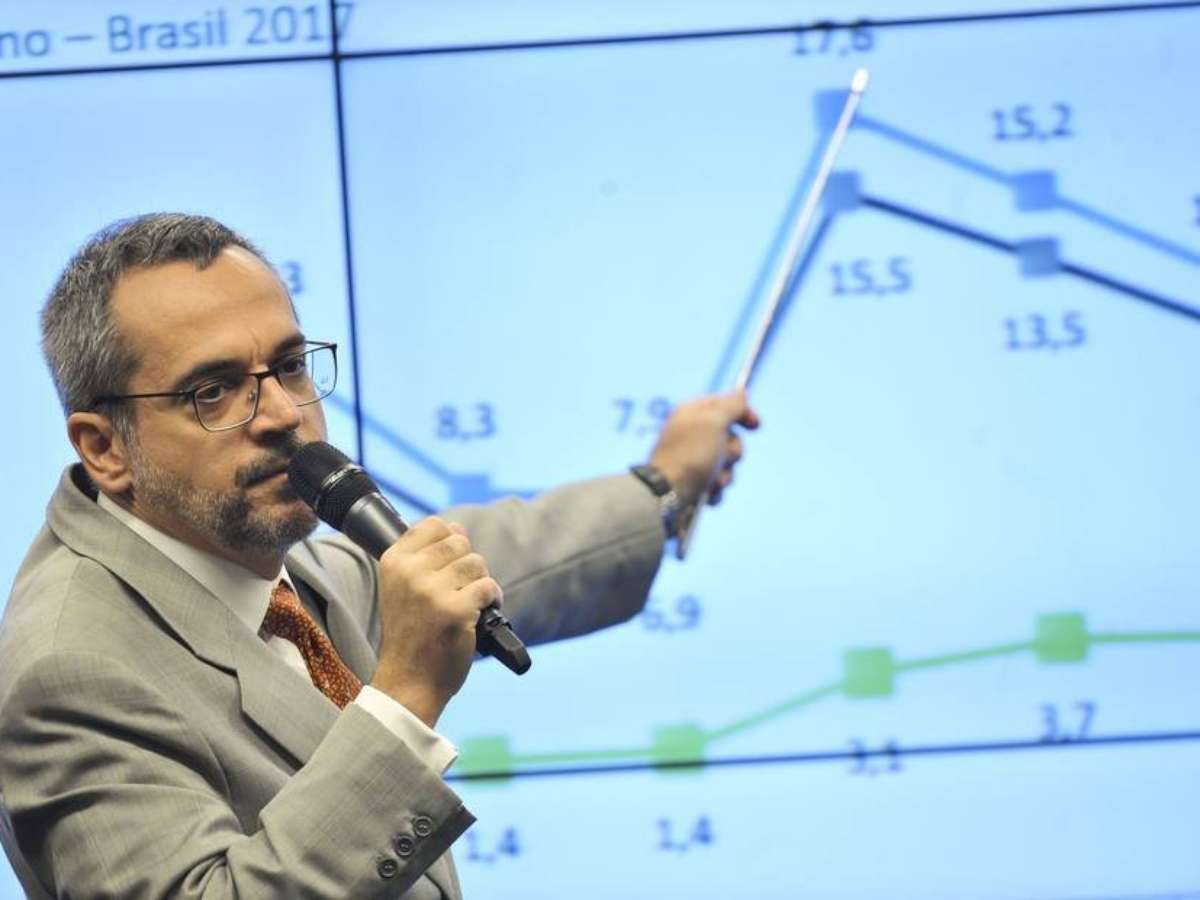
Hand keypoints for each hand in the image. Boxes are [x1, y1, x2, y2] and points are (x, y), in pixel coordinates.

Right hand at [369, 517, 500, 726]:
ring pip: (477, 563)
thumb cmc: (411, 635)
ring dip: (481, 583)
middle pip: (459, 542)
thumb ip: (425, 556)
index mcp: (393, 562)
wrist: (408, 681)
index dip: (449, 540)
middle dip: (467, 565)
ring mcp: (433, 591)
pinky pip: (489, 586)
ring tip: (470, 604)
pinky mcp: (457, 610)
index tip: (447, 565)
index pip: (433, 525)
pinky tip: (481, 614)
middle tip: (459, 590)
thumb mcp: (403, 589)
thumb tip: (456, 526)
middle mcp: (410, 572)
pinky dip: (493, 599)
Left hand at [648, 390, 759, 507]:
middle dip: (733, 451)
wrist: (667, 494)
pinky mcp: (693, 481)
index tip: (755, 426)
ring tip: (712, 480)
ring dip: (725, 473)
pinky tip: (706, 491)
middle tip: (721, 457)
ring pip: (726, 462)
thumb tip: (741, 393)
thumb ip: (731, 406)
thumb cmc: (691, 455)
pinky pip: (717, 482)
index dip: (742, 412)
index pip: (724, 403)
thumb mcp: (714, 422)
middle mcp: (691, 434)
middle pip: (730, 436)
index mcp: (692, 413)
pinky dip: (715, 488)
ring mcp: (692, 458)